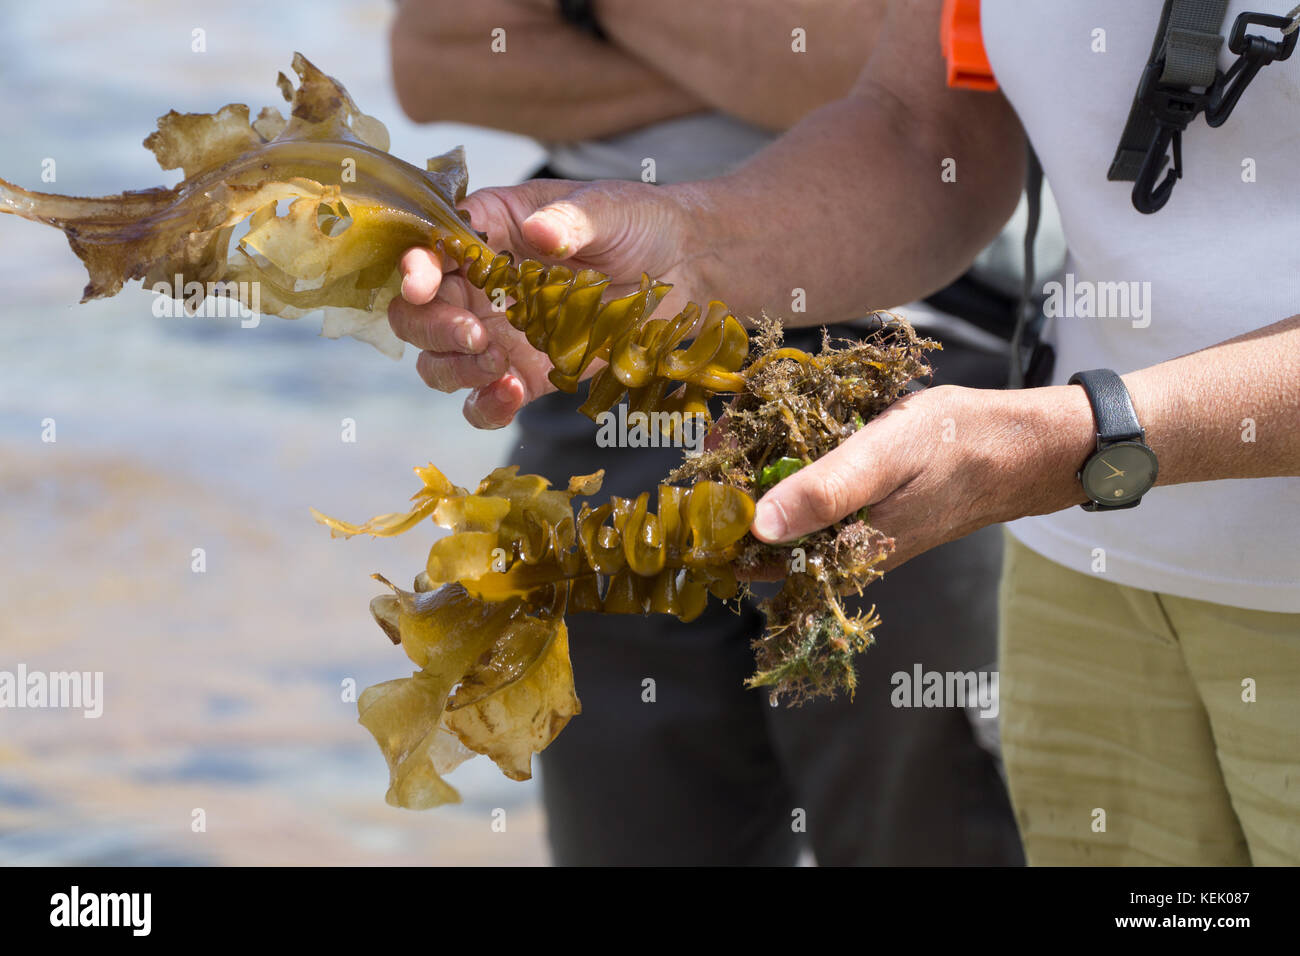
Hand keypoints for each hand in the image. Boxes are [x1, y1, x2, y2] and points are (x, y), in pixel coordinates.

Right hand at [389, 177, 708, 427]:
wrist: (681, 268)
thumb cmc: (637, 223)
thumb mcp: (609, 208)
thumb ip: (573, 219)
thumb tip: (539, 233)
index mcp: (488, 229)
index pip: (431, 246)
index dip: (415, 264)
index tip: (422, 281)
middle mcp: (480, 283)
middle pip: (417, 312)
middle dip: (430, 326)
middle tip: (473, 333)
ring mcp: (498, 333)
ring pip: (439, 361)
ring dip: (454, 368)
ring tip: (497, 365)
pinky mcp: (526, 374)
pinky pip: (484, 401)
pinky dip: (486, 406)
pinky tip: (509, 395)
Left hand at [748, 384, 1095, 569]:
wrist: (1021, 449)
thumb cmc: (955, 447)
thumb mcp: (881, 458)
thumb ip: (821, 492)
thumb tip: (756, 526)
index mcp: (837, 553)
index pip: (749, 544)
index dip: (719, 500)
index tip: (708, 449)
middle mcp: (839, 555)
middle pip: (760, 528)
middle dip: (734, 481)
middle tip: (724, 427)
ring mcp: (852, 535)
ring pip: (783, 511)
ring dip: (760, 471)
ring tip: (749, 423)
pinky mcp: (865, 514)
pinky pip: (812, 498)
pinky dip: (792, 467)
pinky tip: (791, 432)